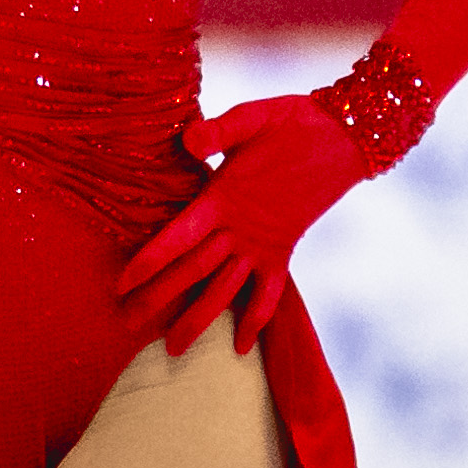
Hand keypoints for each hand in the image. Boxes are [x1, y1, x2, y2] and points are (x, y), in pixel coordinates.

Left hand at [115, 94, 366, 358]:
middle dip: (159, 299)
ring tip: (173, 351)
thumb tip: (189, 138)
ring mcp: (263, 245)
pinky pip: (269, 294)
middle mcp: (240, 230)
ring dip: (199, 320)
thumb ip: (220, 131)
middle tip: (126, 324)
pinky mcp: (283, 251)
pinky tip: (240, 348)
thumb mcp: (255, 116)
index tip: (122, 284)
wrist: (345, 136)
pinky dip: (256, 320)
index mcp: (224, 199)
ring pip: (226, 292)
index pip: (179, 237)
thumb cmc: (294, 123)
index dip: (150, 261)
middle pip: (194, 272)